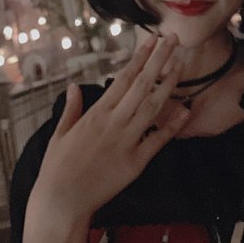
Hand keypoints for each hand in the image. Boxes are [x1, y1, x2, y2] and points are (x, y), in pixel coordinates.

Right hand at [28, 33, 189, 224]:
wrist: (62, 202)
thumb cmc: (57, 168)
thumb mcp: (60, 134)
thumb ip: (71, 109)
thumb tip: (74, 85)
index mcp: (96, 114)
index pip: (123, 78)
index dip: (139, 58)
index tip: (151, 41)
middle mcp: (114, 123)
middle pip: (142, 85)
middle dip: (159, 60)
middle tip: (173, 40)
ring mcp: (126, 142)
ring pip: (153, 107)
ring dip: (168, 85)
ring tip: (180, 65)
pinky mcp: (136, 162)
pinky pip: (158, 140)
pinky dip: (173, 125)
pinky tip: (185, 110)